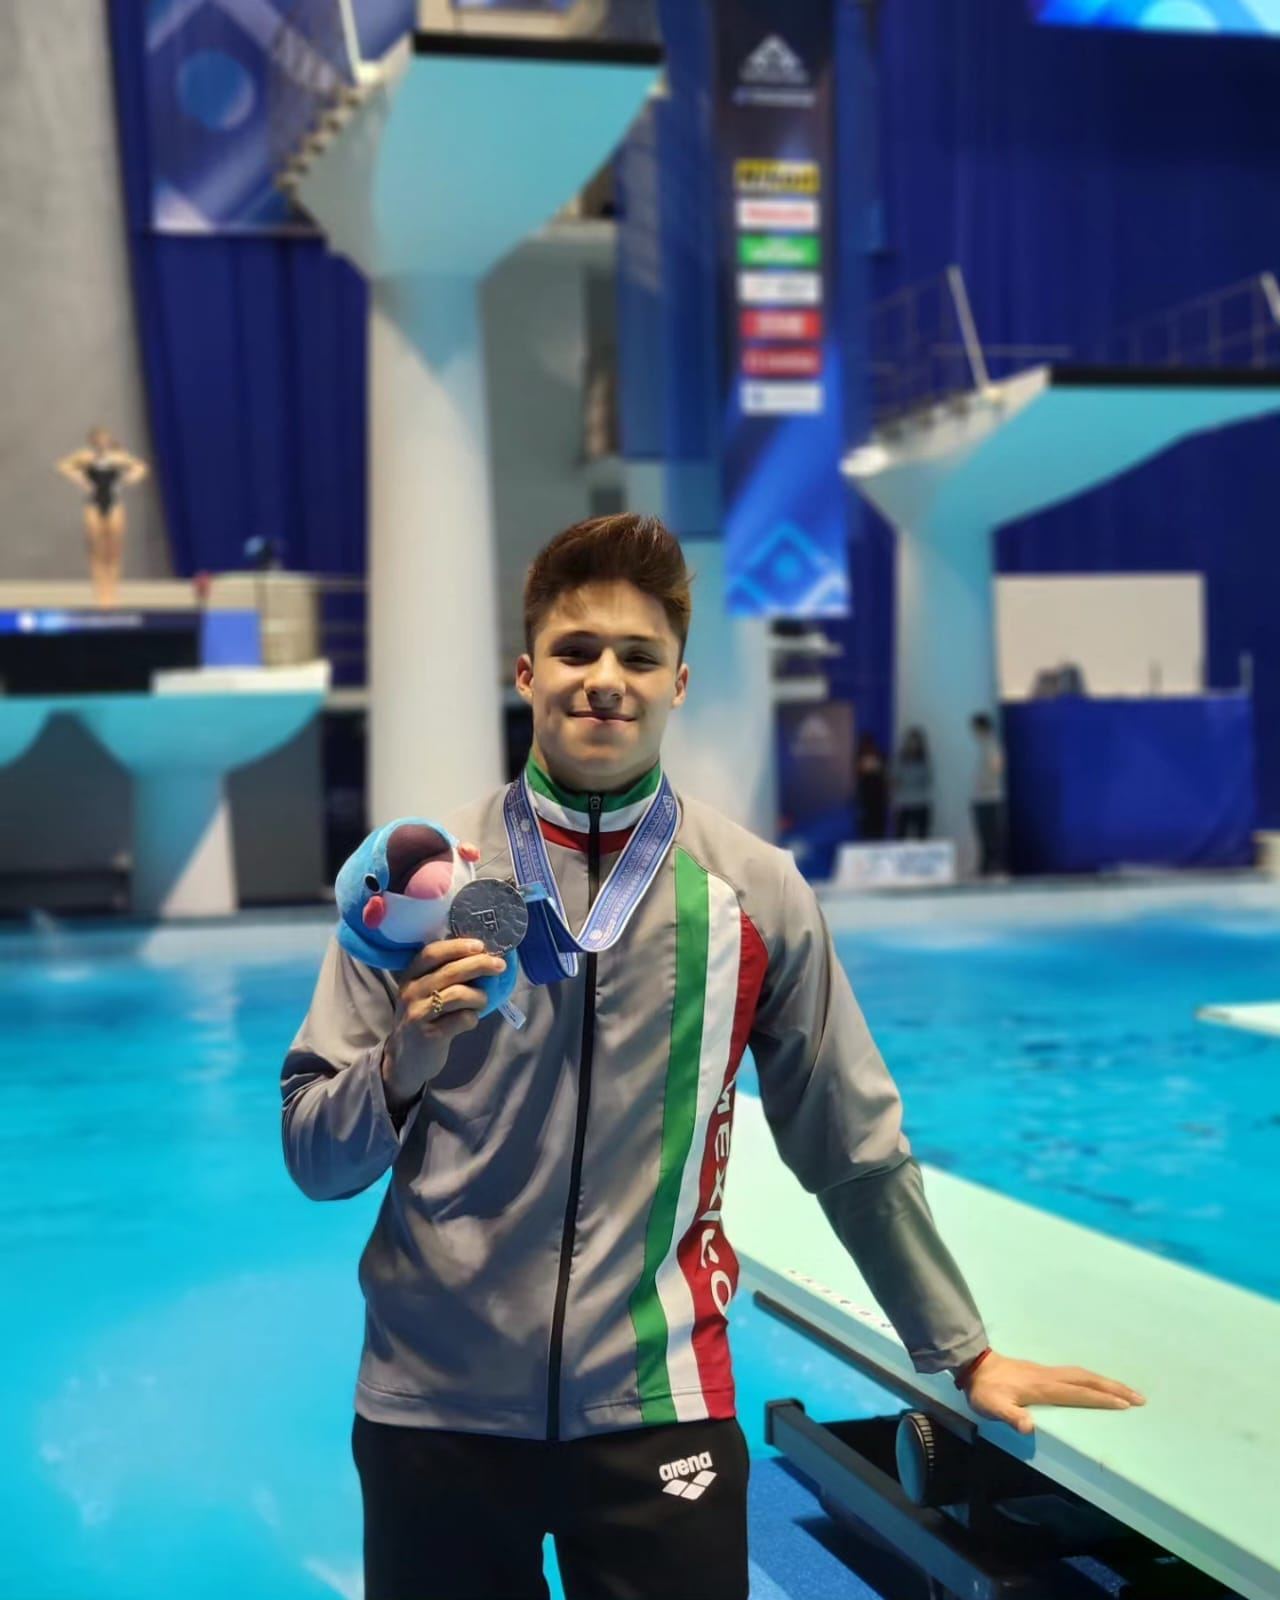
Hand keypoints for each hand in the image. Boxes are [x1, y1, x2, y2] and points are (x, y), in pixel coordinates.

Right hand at [381, 928, 505, 1112]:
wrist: (404, 1059)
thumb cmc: (423, 1018)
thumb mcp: (424, 993)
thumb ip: (444, 976)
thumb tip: (483, 957)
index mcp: (410, 976)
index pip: (431, 953)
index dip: (457, 946)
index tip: (480, 944)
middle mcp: (411, 992)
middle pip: (450, 971)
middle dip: (479, 965)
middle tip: (499, 965)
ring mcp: (418, 1014)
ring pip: (458, 994)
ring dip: (479, 996)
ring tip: (482, 1001)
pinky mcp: (430, 1035)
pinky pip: (462, 1019)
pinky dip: (473, 1018)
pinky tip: (470, 1020)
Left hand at [963, 1351, 1146, 1435]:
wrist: (973, 1365)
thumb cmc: (984, 1390)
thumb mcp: (992, 1407)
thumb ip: (1009, 1416)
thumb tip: (1028, 1427)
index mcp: (1042, 1387)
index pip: (1077, 1393)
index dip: (1100, 1398)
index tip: (1124, 1404)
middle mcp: (1050, 1377)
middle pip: (1087, 1379)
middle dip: (1114, 1388)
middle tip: (1139, 1397)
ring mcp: (1047, 1372)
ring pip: (1083, 1374)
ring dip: (1106, 1381)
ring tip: (1127, 1392)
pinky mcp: (1043, 1372)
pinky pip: (1076, 1374)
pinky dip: (1093, 1379)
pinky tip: (1098, 1384)